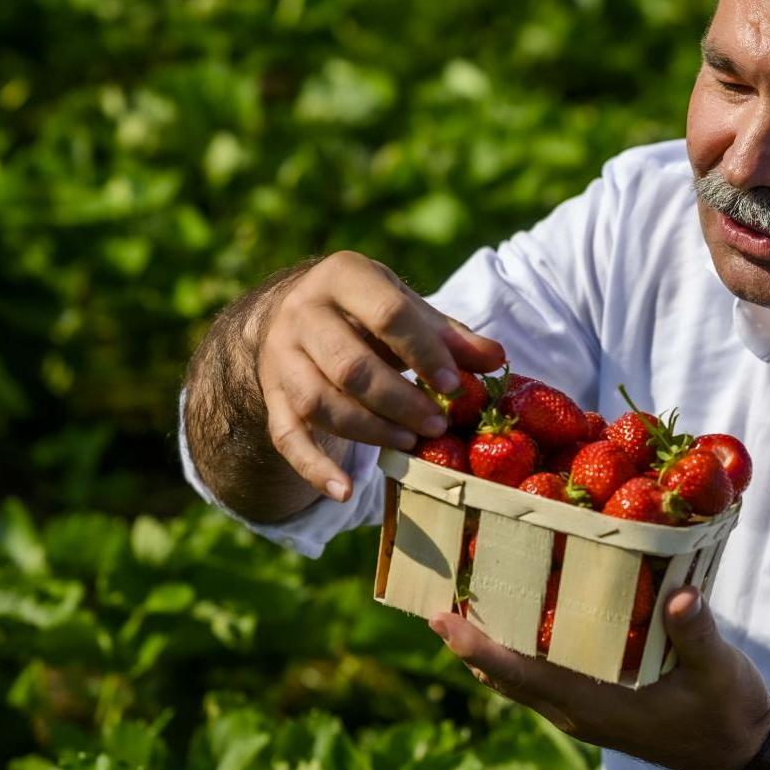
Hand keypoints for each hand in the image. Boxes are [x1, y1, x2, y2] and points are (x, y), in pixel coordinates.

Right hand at [256, 251, 503, 500]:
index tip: (454, 386)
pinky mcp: (272, 395)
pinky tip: (345, 492)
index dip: (424, 352)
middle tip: (437, 424)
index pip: (386, 315)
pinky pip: (286, 437)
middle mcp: (302, 313)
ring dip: (368, 430)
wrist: (295, 312)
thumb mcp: (406, 307)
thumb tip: (497, 360)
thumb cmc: (366, 311)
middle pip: (349, 367)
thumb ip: (449, 335)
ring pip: (318, 403)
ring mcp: (280, 357)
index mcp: (343, 278)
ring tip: (409, 443)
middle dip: (398, 401)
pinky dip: (314, 468)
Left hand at [429, 586, 769, 769]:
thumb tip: (679, 595)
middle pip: (504, 676)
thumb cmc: (726, 713)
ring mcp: (580, 710)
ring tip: (465, 597)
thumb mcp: (719, 671)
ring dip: (489, 645)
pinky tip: (520, 615)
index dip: (478, 649)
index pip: (521, 674)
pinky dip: (518, 649)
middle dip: (468, 641)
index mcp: (593, 705)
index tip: (442, 621)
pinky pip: (539, 676)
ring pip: (518, 678)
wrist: (737, 753)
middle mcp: (575, 710)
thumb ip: (695, 633)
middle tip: (439, 591)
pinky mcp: (591, 704)